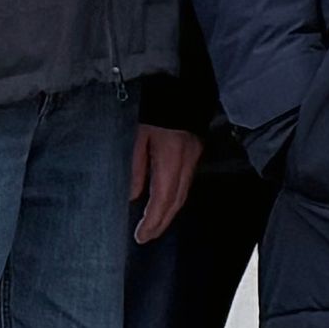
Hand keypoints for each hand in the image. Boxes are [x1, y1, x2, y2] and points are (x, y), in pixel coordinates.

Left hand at [130, 124, 201, 244]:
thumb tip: (133, 196)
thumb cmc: (156, 112)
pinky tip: (164, 204)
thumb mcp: (138, 139)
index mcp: (170, 159)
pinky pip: (186, 184)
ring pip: (183, 194)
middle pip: (176, 201)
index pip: (163, 197)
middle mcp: (186, 163)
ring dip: (168, 213)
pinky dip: (174, 199)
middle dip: (161, 222)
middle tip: (146, 237)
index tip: (141, 236)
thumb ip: (136, 168)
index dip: (152, 220)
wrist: (181, 90)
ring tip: (153, 227)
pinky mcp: (195, 154)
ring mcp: (194, 159)